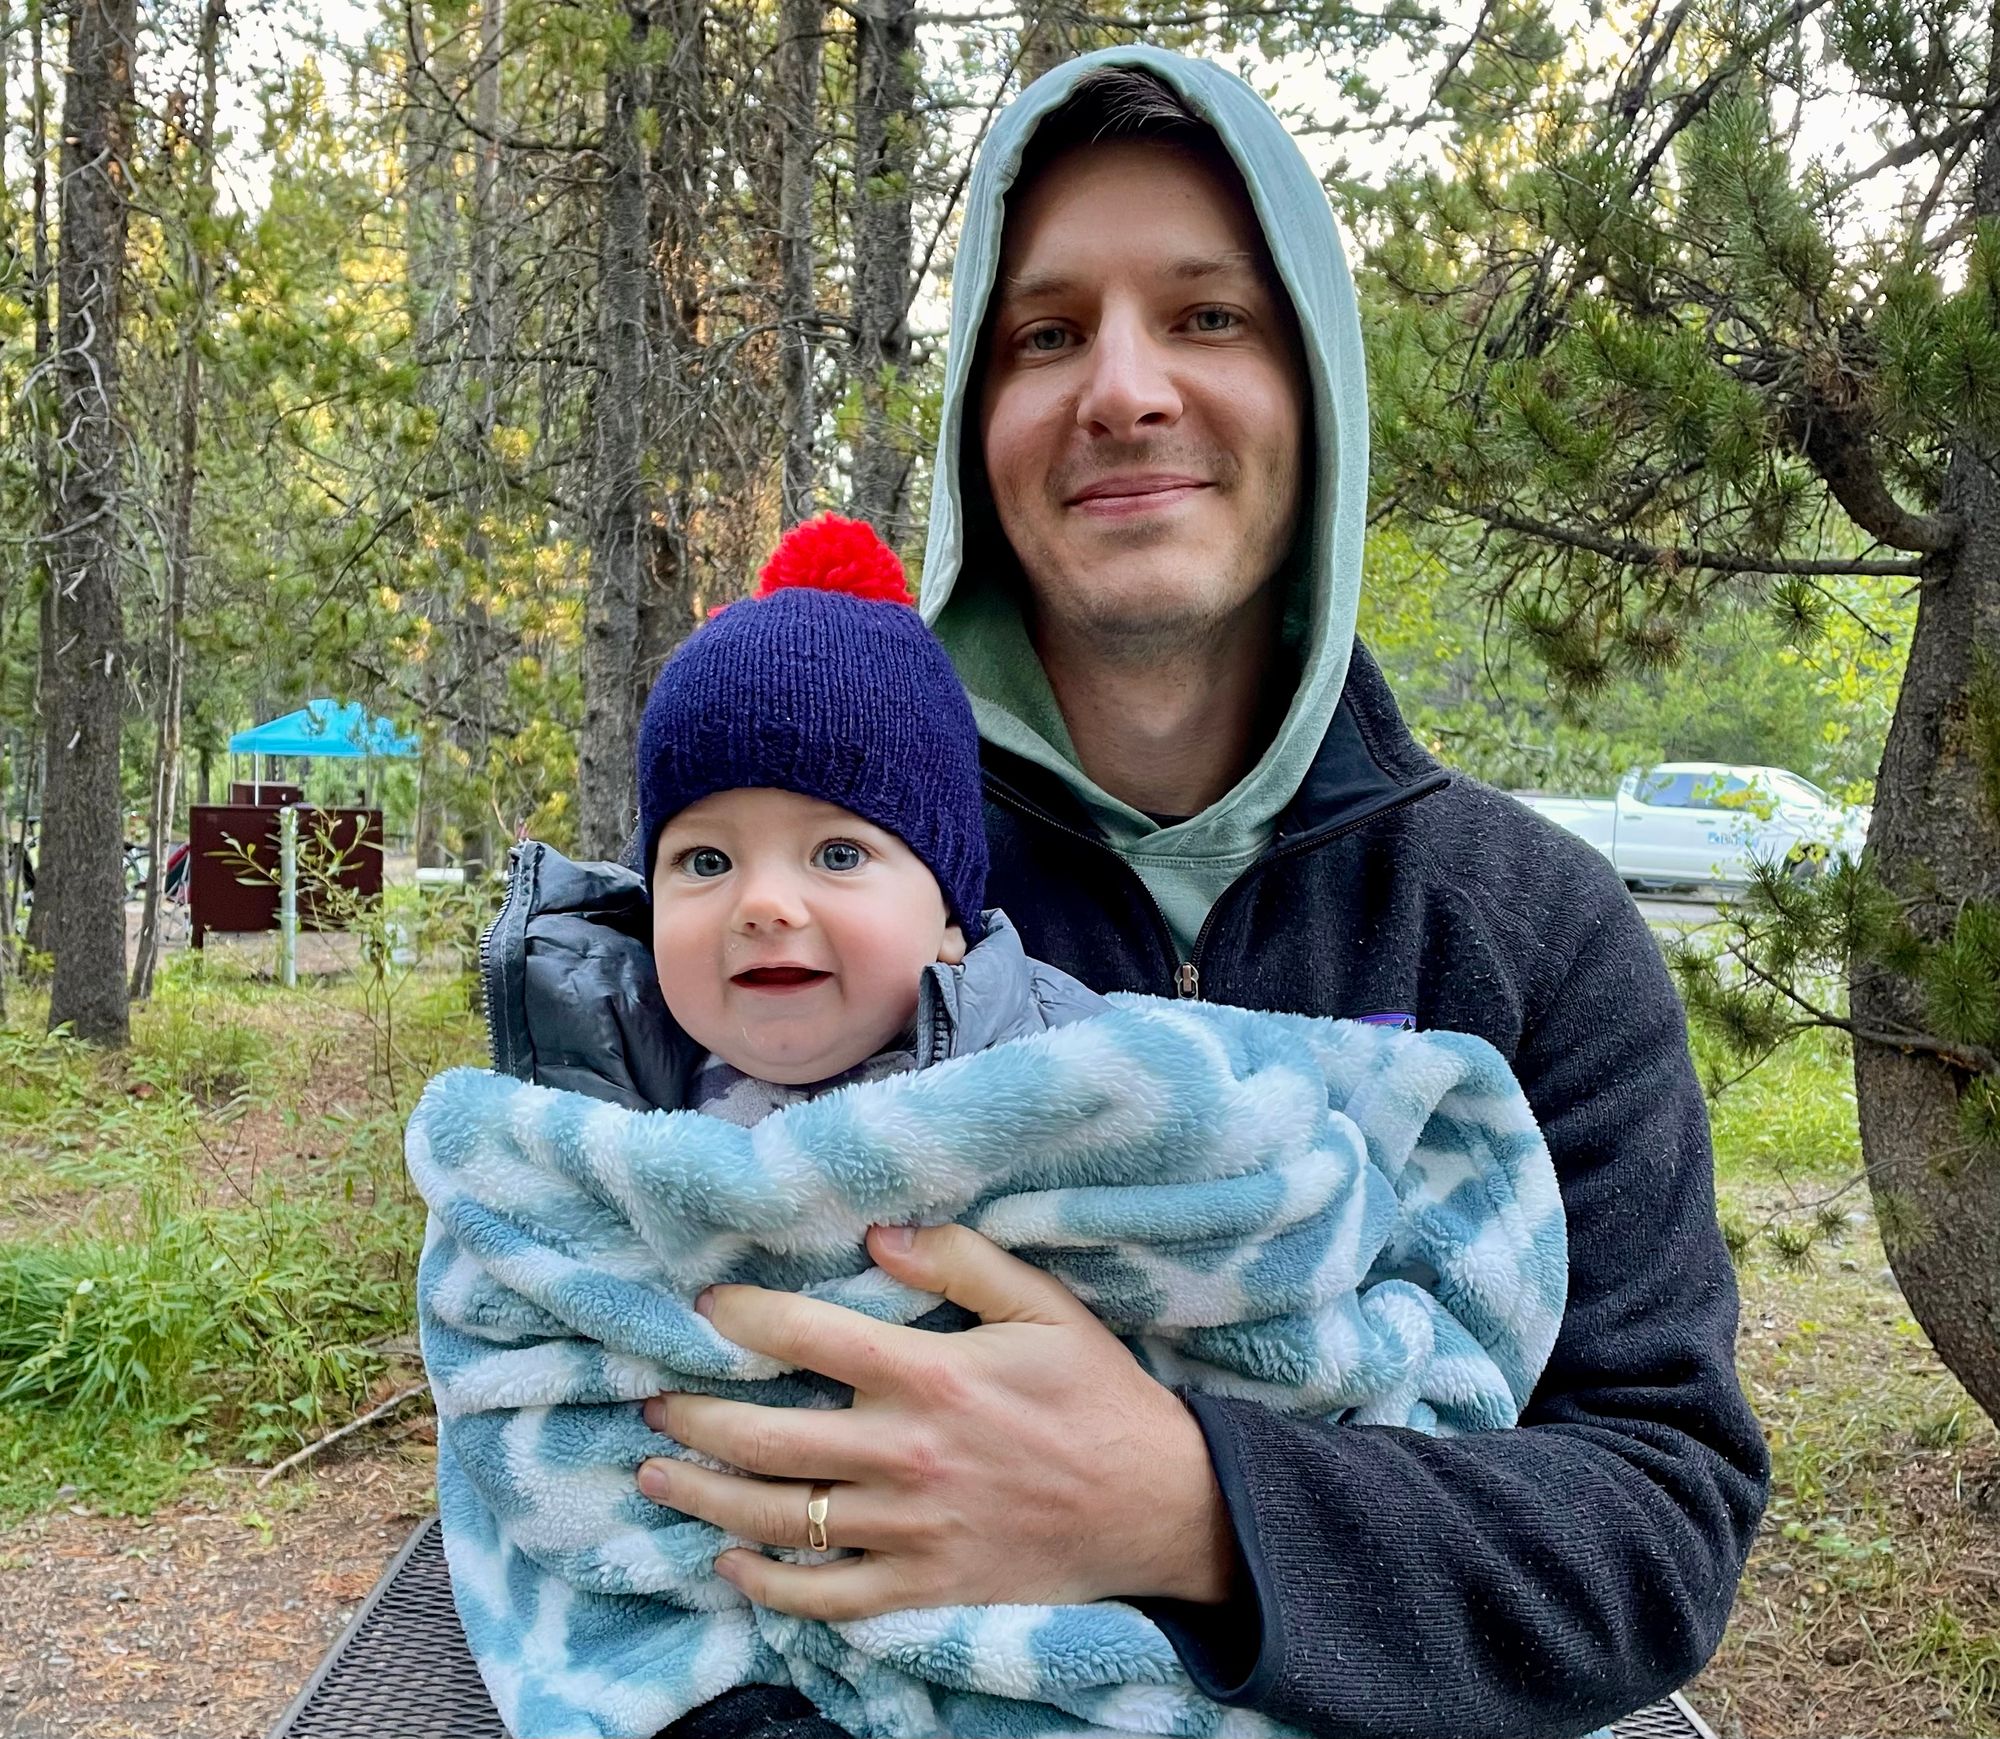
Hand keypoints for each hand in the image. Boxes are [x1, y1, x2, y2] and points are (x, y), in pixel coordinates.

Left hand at [637, 1223, 1237, 1621]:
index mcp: (931, 1375)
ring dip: (704, 1495)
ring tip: (656, 1473)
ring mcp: (910, 1529)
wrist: (1161, 1506)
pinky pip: (827, 1596)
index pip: (807, 1336)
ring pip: (779, 1517)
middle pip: (766, 1437)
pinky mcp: (924, 1585)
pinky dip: (769, 1584)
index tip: (704, 1307)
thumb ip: (962, 1261)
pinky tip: (730, 1561)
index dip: (742, 1318)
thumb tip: (878, 1234)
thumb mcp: (1045, 1306)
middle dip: (694, 1418)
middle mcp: (905, 1454)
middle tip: (652, 1403)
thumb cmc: (1098, 1395)